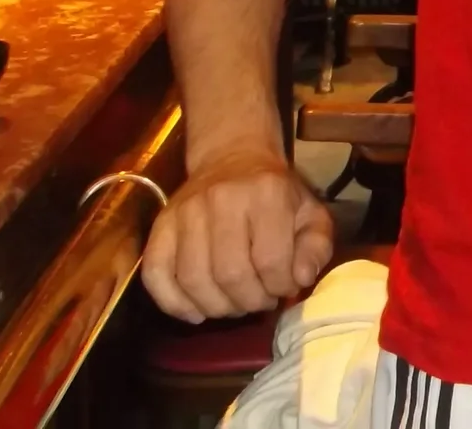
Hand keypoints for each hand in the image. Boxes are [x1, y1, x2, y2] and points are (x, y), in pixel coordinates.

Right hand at [141, 145, 334, 322]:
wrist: (233, 159)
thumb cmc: (278, 194)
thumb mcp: (311, 213)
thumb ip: (315, 247)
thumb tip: (300, 280)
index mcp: (267, 193)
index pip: (271, 259)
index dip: (279, 286)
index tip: (284, 289)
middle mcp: (221, 200)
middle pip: (230, 273)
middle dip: (250, 301)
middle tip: (260, 302)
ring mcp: (185, 212)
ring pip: (193, 279)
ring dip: (217, 307)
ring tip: (235, 305)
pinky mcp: (159, 226)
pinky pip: (155, 275)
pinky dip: (174, 303)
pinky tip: (197, 313)